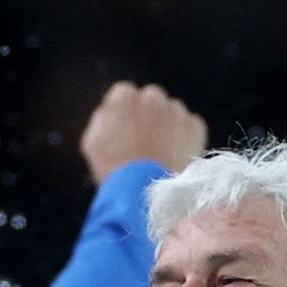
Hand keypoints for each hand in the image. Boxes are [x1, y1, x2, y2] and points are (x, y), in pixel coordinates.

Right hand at [81, 82, 207, 182]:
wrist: (144, 192)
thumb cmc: (113, 168)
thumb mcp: (92, 141)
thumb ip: (102, 119)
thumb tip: (111, 113)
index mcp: (125, 95)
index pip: (124, 95)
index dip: (124, 114)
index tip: (125, 130)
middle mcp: (153, 96)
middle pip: (151, 100)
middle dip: (148, 116)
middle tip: (145, 142)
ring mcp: (177, 111)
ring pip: (172, 113)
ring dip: (168, 126)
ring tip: (161, 153)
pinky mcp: (195, 127)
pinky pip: (191, 127)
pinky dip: (185, 138)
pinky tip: (176, 156)